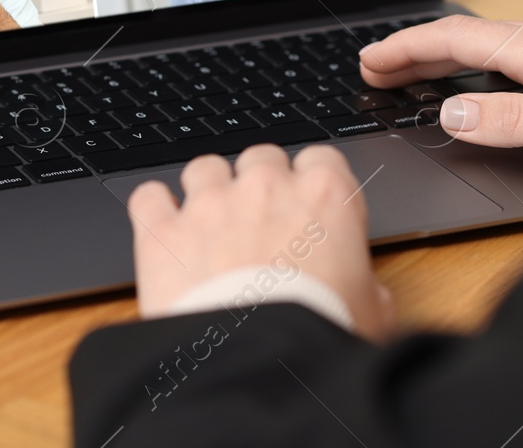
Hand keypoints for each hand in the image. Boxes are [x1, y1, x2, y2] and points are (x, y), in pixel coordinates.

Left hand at [128, 144, 394, 340]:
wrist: (257, 365)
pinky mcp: (163, 231)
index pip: (321, 158)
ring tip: (210, 226)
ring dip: (207, 190)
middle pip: (261, 156)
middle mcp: (266, 187)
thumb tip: (368, 296)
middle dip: (260, 183)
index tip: (310, 207)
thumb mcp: (372, 316)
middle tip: (261, 223)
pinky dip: (154, 209)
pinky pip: (149, 196)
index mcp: (326, 196)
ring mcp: (209, 204)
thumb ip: (368, 290)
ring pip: (204, 167)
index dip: (313, 182)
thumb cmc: (320, 337)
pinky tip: (162, 230)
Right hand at [359, 14, 522, 179]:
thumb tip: (452, 111)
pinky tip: (492, 74)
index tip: (368, 62)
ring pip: (499, 39)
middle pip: (471, 35)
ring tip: (420, 74)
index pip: (455, 39)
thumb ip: (511, 121)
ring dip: (452, 54)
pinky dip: (489, 57)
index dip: (406, 50)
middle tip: (377, 70)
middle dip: (418, 51)